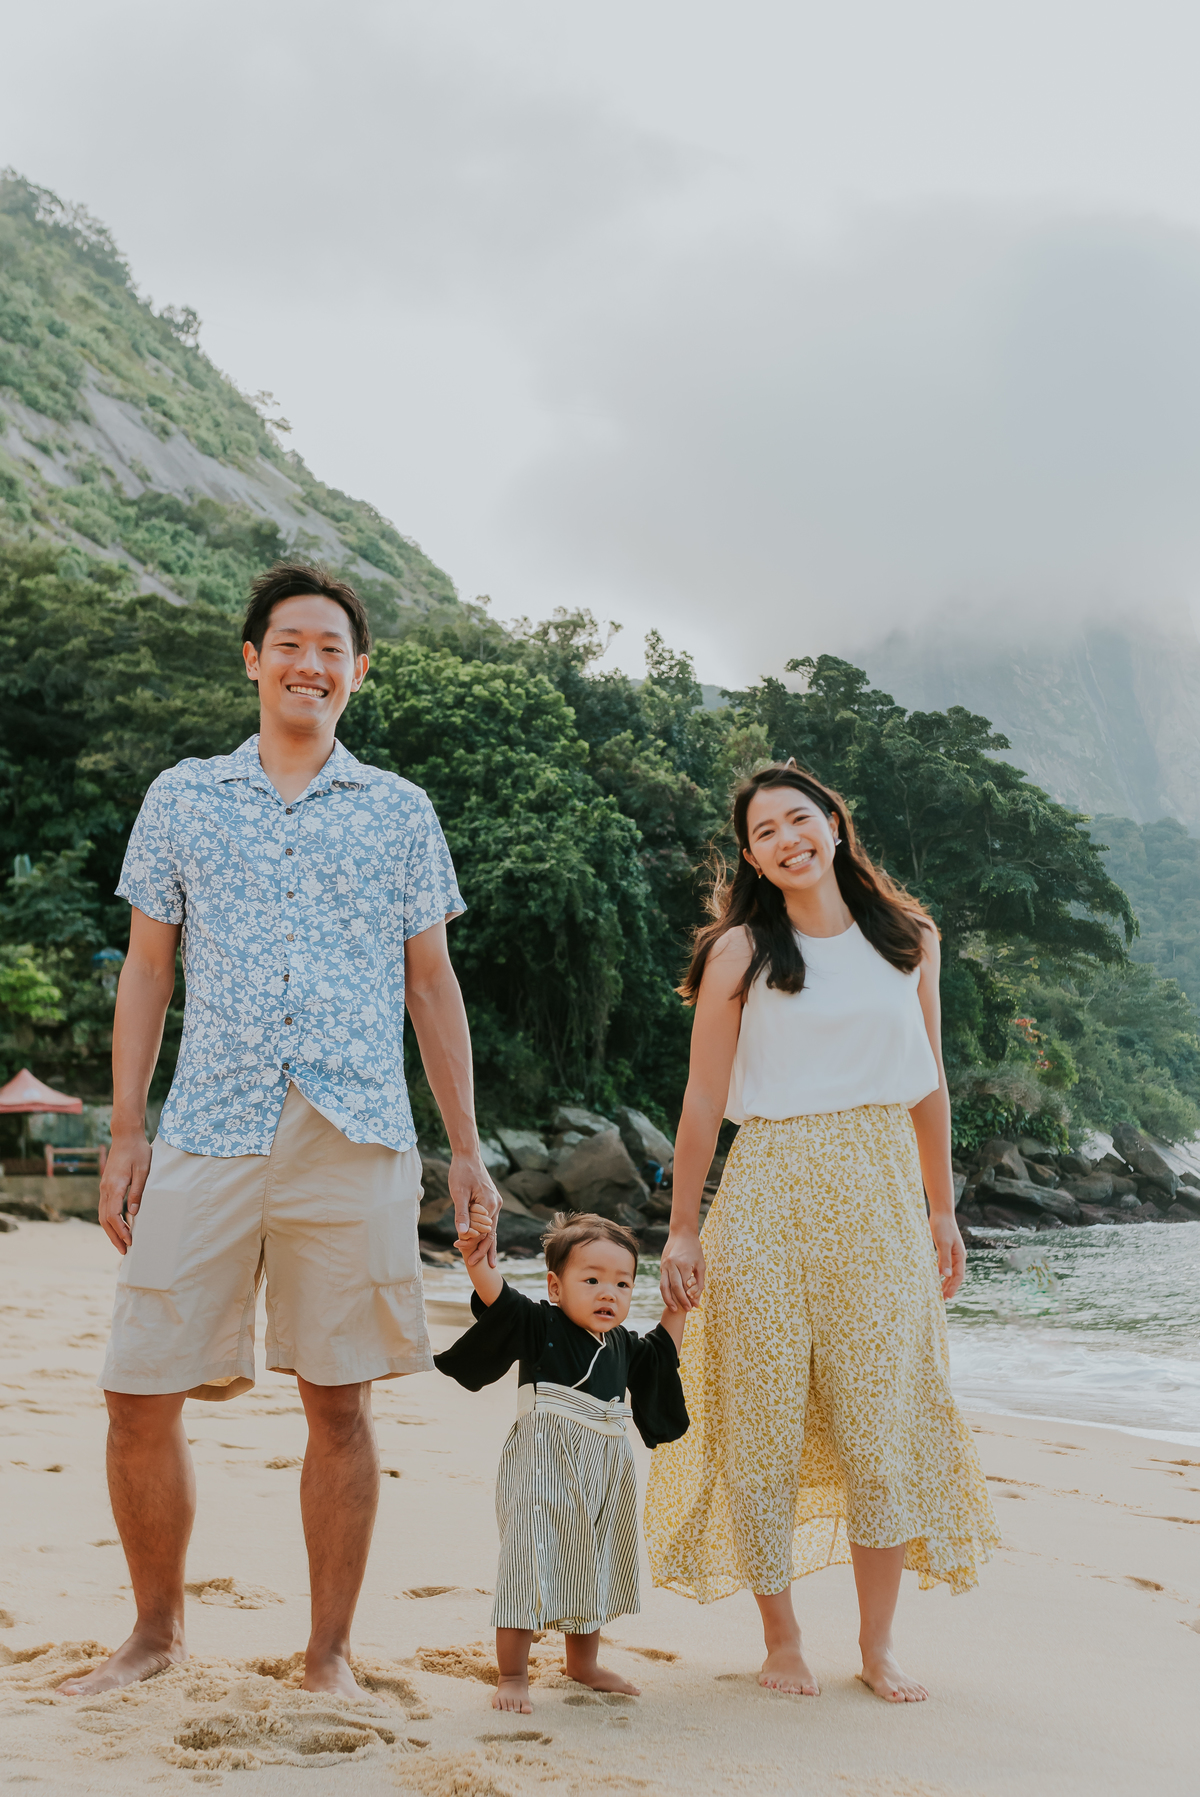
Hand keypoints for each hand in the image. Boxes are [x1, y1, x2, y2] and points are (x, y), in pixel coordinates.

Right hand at [98, 1130, 151, 1253]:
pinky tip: (118, 1227)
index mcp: (114, 1186)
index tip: (130, 1241)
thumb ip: (138, 1191)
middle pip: (105, 1219)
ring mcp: (104, 1187)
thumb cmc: (138, 1151)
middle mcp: (105, 1189)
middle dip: (114, 1236)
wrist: (125, 1136)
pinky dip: (110, 1221)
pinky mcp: (106, 1186)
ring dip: (111, 1231)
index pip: (114, 1215)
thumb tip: (134, 1213)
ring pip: (102, 1215)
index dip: (121, 1230)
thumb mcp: (143, 1170)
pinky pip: (105, 1208)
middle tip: (124, 1251)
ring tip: (121, 1244)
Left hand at [449, 1153, 500, 1267]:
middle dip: (483, 1249)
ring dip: (485, 1243)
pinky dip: (484, 1231)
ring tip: (485, 1261)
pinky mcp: (491, 1201)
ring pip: (491, 1228)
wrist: (468, 1155)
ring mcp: (496, 1203)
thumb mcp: (458, 1193)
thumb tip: (462, 1234)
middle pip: (491, 1233)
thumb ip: (461, 1214)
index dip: (472, 1243)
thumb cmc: (461, 1172)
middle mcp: (496, 1205)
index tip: (458, 1249)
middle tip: (474, 1265)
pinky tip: (482, 1241)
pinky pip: (489, 1220)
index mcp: (490, 1205)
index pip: (483, 1231)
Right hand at [660, 1226, 704, 1311]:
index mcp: (683, 1264)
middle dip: (680, 1301)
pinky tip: (671, 1298)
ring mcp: (664, 1265)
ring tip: (674, 1309)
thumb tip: (697, 1301)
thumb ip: (699, 1283)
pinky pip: (662, 1281)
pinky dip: (666, 1291)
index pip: (685, 1286)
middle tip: (686, 1310)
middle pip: (674, 1288)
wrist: (681, 1232)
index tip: (694, 1307)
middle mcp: (671, 1265)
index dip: (689, 1298)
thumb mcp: (701, 1265)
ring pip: (664, 1287)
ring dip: (668, 1300)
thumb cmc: (694, 1249)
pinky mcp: (662, 1265)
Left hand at [930, 1211, 964, 1299]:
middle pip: (955, 1276)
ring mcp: (952, 1254)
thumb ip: (944, 1259)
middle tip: (942, 1299)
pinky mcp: (945, 1250)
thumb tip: (946, 1275)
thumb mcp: (943, 1243)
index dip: (953, 1287)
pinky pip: (944, 1265)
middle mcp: (958, 1256)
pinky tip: (935, 1278)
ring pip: (950, 1272)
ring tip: (939, 1292)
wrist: (941, 1213)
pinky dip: (941, 1273)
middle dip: (949, 1288)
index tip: (947, 1297)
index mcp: (960, 1256)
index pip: (958, 1276)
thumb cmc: (942, 1227)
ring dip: (946, 1282)